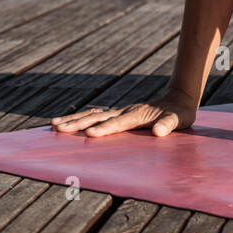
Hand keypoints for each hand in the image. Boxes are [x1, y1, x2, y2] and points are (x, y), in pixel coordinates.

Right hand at [49, 89, 197, 137]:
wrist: (178, 97)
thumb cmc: (180, 112)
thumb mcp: (179, 119)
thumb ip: (169, 124)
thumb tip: (159, 131)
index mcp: (138, 115)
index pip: (118, 123)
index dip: (104, 128)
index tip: (89, 134)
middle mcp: (125, 111)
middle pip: (98, 117)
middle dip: (77, 123)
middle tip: (57, 129)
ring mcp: (121, 111)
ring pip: (93, 114)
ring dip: (74, 119)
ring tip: (53, 124)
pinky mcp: (119, 113)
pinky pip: (96, 115)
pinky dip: (81, 117)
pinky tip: (69, 122)